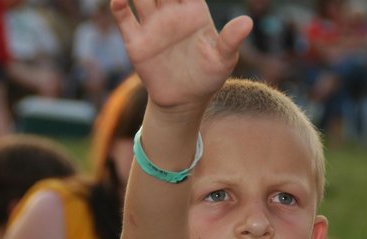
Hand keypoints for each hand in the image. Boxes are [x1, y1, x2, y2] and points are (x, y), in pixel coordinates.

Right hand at [112, 0, 251, 109]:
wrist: (185, 101)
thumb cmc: (208, 77)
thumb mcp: (224, 60)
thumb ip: (231, 40)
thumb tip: (248, 22)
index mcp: (193, 11)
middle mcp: (170, 13)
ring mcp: (152, 25)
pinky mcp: (136, 41)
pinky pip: (124, 18)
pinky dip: (119, 5)